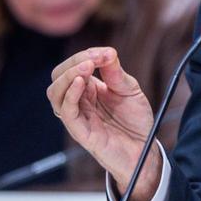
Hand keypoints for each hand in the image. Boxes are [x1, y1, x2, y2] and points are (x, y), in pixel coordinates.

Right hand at [47, 47, 159, 200]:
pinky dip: (71, 95)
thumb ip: (116, 72)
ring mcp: (78, 116)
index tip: (106, 53)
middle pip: (58, 78)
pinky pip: (67, 112)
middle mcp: (79, 102)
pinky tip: (82, 83)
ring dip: (68, 76)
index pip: (73, 67)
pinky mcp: (81, 132)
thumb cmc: (135, 121)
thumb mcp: (130, 89)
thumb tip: (107, 51)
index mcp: (88, 89)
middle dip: (72, 63)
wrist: (145, 149)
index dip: (85, 55)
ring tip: (86, 68)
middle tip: (93, 59)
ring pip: (56, 94)